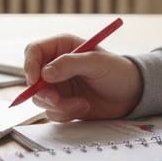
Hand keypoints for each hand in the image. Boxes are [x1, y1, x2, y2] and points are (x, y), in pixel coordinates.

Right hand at [23, 34, 143, 121]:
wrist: (132, 95)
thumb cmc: (118, 71)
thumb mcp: (97, 63)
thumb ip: (70, 64)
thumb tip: (45, 73)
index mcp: (62, 47)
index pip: (34, 51)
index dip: (29, 64)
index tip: (34, 80)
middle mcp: (56, 65)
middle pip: (32, 78)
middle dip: (43, 92)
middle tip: (57, 100)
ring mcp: (58, 85)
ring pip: (40, 98)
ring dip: (58, 105)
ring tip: (81, 104)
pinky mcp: (62, 103)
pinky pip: (51, 111)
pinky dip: (65, 113)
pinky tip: (83, 107)